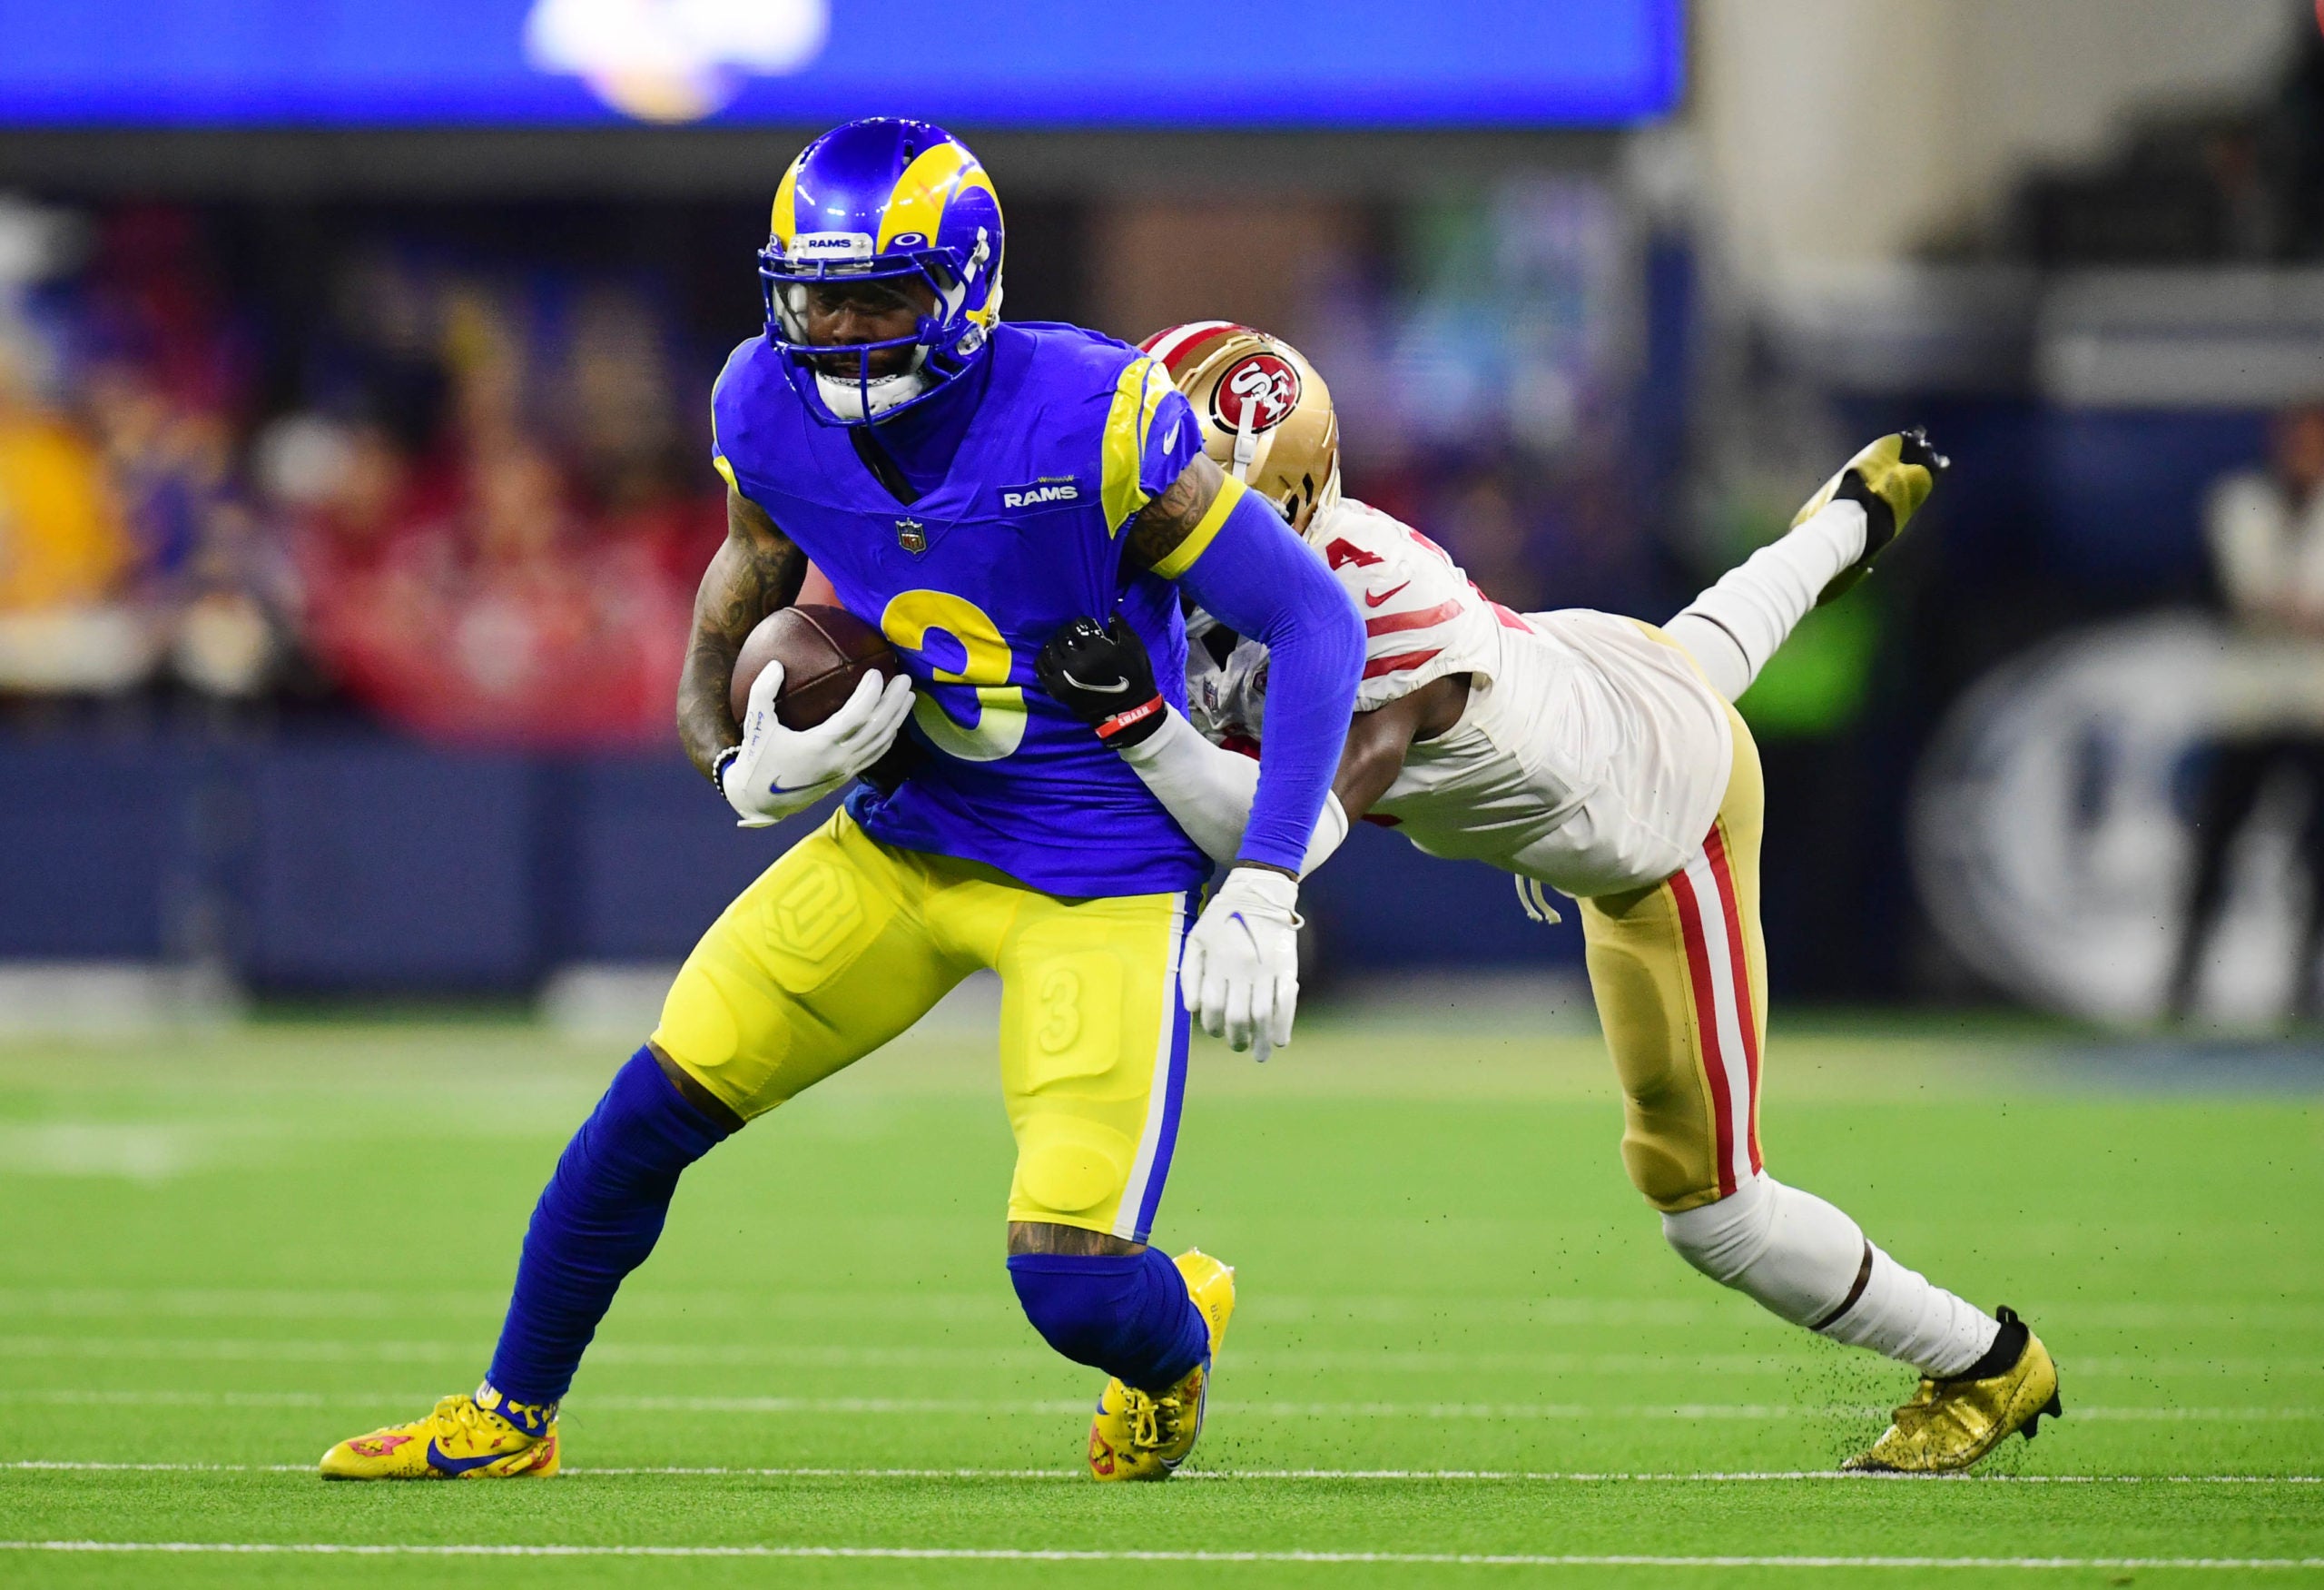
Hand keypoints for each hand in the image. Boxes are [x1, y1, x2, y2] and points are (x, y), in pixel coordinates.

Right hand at [721, 659, 914, 827]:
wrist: (759, 801)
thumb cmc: (758, 760)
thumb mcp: (755, 724)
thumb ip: (763, 692)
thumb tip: (776, 663)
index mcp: (820, 745)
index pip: (857, 716)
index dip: (871, 693)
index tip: (875, 673)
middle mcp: (839, 759)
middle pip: (878, 728)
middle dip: (895, 702)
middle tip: (905, 679)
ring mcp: (846, 770)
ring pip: (882, 743)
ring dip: (897, 718)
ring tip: (908, 696)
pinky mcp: (846, 777)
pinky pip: (875, 755)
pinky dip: (888, 737)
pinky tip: (893, 723)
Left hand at [1035, 614, 1164, 746]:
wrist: (1129, 712)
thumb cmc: (1135, 678)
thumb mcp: (1135, 648)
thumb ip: (1121, 627)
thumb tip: (1109, 613)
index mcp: (1097, 650)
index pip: (1078, 625)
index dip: (1082, 623)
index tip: (1086, 627)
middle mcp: (1078, 662)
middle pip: (1062, 636)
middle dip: (1067, 632)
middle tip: (1072, 636)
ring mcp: (1065, 677)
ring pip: (1049, 650)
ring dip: (1055, 644)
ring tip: (1062, 646)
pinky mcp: (1057, 690)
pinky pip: (1041, 668)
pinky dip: (1043, 659)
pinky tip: (1051, 657)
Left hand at [1181, 865, 1301, 1060]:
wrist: (1259, 892)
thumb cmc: (1222, 919)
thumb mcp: (1196, 940)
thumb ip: (1189, 975)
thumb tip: (1193, 1009)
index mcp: (1218, 962)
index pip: (1213, 1007)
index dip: (1212, 1026)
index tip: (1215, 1031)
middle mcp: (1242, 967)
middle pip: (1238, 1016)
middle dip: (1236, 1038)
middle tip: (1237, 1045)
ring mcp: (1267, 968)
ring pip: (1263, 1014)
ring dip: (1260, 1039)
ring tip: (1258, 1054)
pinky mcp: (1287, 966)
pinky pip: (1287, 1001)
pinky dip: (1284, 1024)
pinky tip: (1280, 1040)